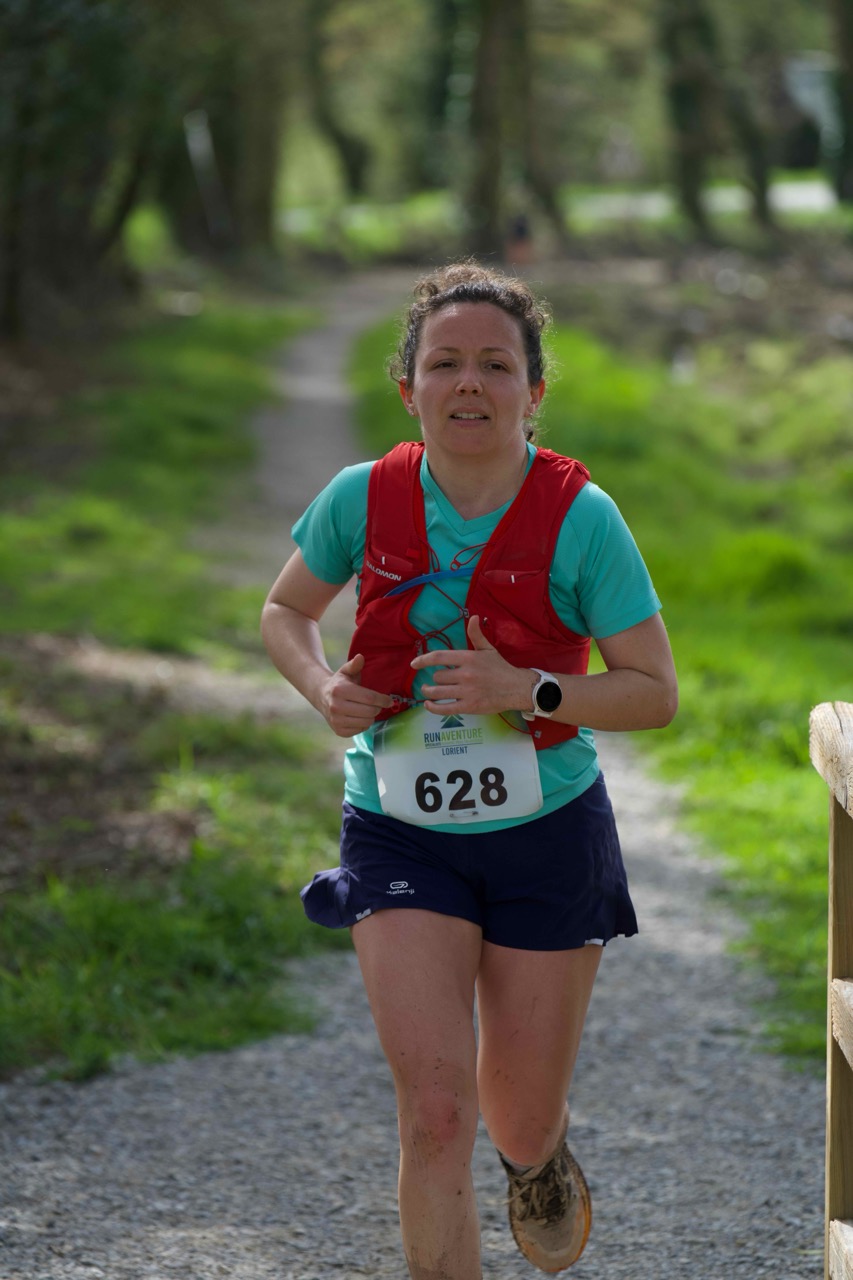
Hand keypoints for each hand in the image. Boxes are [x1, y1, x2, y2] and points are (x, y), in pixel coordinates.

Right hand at [321, 653, 393, 736]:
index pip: (369, 698)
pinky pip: (361, 730)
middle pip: (370, 711)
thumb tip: (360, 657)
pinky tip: (359, 717)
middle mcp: (336, 706)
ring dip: (371, 716)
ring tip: (367, 709)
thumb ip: (354, 665)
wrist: (322, 696)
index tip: (389, 700)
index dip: (383, 700)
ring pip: (367, 722)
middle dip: (378, 708)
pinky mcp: (338, 731)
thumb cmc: (339, 683)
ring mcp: (336, 721)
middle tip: (377, 704)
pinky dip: (364, 724)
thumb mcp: (346, 671)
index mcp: (340, 690)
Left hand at [410, 616, 532, 715]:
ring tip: (427, 691)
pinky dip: (432, 707)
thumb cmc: (500, 668)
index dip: (423, 660)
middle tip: (438, 680)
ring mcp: (466, 692)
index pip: (439, 657)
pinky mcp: (468, 707)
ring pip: (437, 692)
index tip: (414, 664)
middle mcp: (465, 674)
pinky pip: (444, 708)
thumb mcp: (488, 649)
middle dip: (436, 679)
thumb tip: (474, 617)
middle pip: (438, 677)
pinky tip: (428, 705)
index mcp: (468, 658)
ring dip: (429, 692)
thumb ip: (477, 635)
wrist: (516, 688)